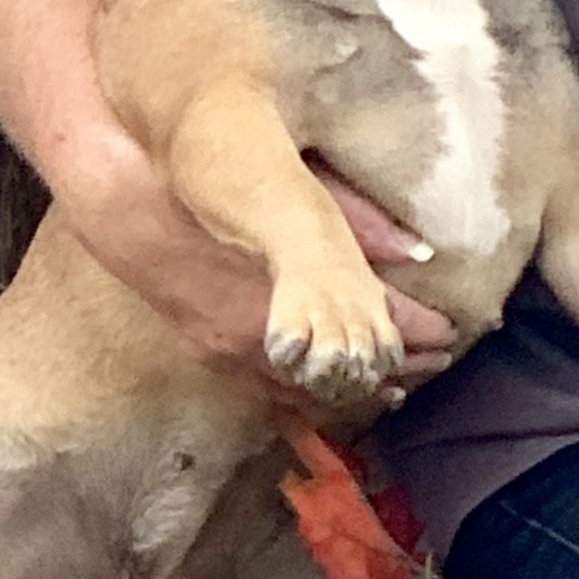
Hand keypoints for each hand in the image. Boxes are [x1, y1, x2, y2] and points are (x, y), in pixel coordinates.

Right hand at [60, 129, 454, 395]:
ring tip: (395, 386)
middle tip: (435, 363)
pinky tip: (325, 396)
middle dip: (394, 364)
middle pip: (347, 366)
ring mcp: (231, 352)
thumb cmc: (213, 182)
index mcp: (293, 294)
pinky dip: (306, 394)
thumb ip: (356, 216)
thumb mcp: (294, 185)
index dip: (416, 330)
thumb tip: (417, 247)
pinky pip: (268, 390)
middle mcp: (265, 338)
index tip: (452, 330)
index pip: (373, 323)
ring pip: (309, 389)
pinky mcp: (208, 352)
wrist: (126, 205)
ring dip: (353, 385)